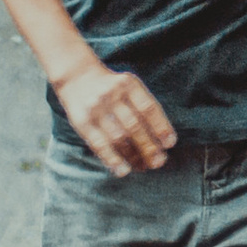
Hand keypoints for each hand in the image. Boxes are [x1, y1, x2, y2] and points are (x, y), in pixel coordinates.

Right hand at [55, 61, 176, 175]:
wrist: (77, 76)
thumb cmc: (112, 87)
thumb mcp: (130, 86)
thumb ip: (144, 106)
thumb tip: (162, 138)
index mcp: (129, 84)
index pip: (149, 108)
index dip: (161, 127)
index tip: (169, 144)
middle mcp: (112, 95)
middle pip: (134, 126)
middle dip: (148, 147)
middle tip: (159, 162)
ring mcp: (96, 109)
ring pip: (118, 137)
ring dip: (133, 156)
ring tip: (143, 167)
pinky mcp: (81, 122)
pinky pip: (99, 144)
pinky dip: (112, 159)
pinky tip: (123, 170)